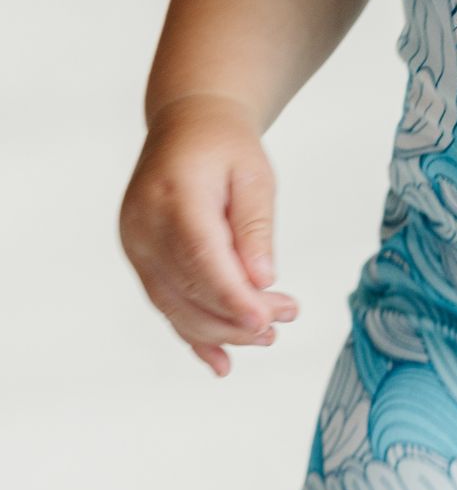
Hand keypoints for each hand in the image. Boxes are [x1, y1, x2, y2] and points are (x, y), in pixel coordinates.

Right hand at [118, 93, 299, 376]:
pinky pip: (165, 304)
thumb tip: (263, 279)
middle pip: (189, 289)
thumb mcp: (255, 175)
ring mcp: (136, 244)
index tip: (268, 319)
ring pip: (176, 305)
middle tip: (287, 317)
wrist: (186, 126)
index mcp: (174, 196)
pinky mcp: (139, 258)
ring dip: (223, 330)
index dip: (233, 297)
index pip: (202, 259)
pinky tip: (221, 362)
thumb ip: (255, 226)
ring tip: (269, 336)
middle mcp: (144, 225)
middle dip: (238, 316)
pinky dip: (194, 335)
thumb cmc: (226, 147)